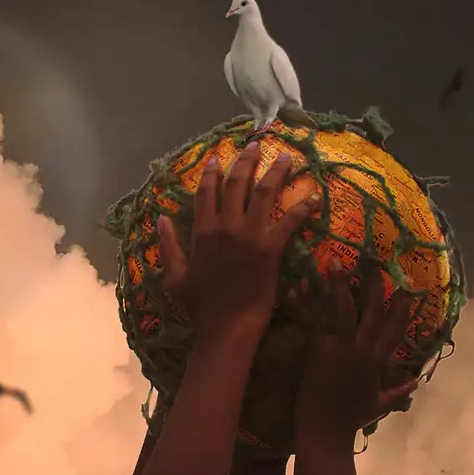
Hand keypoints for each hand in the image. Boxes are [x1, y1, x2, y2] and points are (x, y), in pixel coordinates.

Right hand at [158, 142, 320, 346]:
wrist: (226, 330)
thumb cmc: (200, 309)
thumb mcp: (176, 278)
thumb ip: (168, 246)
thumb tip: (160, 219)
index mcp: (202, 232)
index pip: (206, 192)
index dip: (213, 173)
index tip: (217, 158)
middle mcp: (226, 227)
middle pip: (237, 184)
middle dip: (246, 161)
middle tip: (256, 144)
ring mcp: (249, 236)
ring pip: (264, 193)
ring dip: (276, 172)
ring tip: (286, 158)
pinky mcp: (271, 249)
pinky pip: (289, 221)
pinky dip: (302, 207)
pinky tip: (313, 196)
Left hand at [291, 258, 417, 447]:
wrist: (328, 433)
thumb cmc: (351, 421)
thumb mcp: (378, 405)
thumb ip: (397, 391)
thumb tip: (415, 383)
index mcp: (379, 360)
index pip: (396, 327)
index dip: (403, 306)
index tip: (408, 285)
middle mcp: (364, 349)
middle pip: (374, 308)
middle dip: (374, 281)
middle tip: (371, 258)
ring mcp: (343, 348)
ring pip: (345, 307)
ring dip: (340, 282)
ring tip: (336, 261)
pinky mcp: (319, 351)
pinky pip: (310, 321)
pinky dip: (299, 303)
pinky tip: (292, 285)